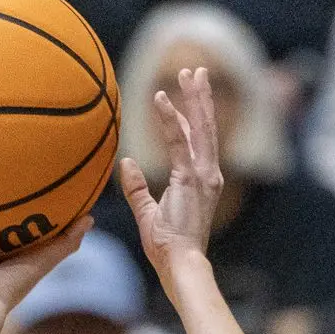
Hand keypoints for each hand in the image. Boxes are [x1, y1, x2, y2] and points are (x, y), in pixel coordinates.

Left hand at [119, 67, 223, 279]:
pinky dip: (170, 119)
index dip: (192, 114)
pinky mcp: (191, 179)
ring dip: (194, 98)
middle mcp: (208, 173)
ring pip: (200, 127)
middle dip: (201, 96)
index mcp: (201, 180)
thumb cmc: (166, 245)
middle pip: (206, 126)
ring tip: (188, 73)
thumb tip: (125, 163)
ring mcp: (203, 175)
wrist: (180, 262)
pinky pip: (179, 142)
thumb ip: (136, 188)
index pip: (197, 140)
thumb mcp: (147, 212)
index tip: (186, 93)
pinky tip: (161, 98)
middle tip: (196, 71)